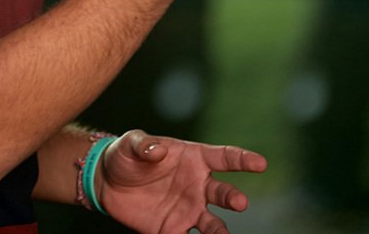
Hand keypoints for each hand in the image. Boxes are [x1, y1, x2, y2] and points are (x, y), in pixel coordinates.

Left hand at [98, 129, 266, 233]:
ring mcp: (188, 210)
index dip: (243, 159)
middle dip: (233, 197)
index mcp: (193, 159)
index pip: (224, 158)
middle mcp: (197, 186)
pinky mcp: (173, 230)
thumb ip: (144, 145)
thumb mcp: (130, 143)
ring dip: (220, 231)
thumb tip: (159, 151)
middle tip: (240, 202)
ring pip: (213, 224)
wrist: (108, 182)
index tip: (260, 163)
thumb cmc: (126, 155)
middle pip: (223, 193)